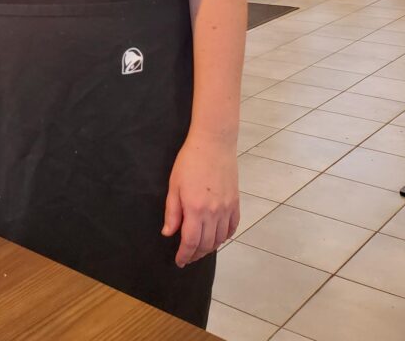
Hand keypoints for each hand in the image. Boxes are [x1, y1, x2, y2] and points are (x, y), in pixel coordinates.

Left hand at [161, 133, 238, 267]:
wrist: (213, 143)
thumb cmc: (190, 161)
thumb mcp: (174, 185)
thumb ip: (172, 212)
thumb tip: (168, 233)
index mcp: (195, 209)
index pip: (191, 242)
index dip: (184, 255)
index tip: (179, 261)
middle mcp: (214, 212)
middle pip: (206, 244)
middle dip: (196, 254)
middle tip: (188, 256)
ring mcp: (227, 209)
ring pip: (220, 239)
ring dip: (210, 248)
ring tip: (200, 249)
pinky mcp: (236, 203)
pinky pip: (232, 227)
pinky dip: (225, 236)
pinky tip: (217, 236)